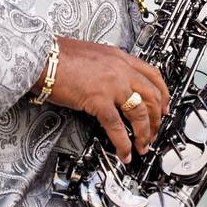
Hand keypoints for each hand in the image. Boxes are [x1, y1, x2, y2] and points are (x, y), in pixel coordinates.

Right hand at [36, 37, 169, 163]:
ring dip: (145, 133)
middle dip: (158, 118)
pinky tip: (124, 152)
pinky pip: (117, 126)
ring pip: (140, 112)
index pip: (152, 74)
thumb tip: (110, 83)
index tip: (165, 106)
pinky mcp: (98, 99)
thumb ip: (105, 67)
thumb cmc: (57, 55)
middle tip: (155, 131)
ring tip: (143, 146)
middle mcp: (120, 69)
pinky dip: (124, 143)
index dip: (163, 94)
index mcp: (119, 57)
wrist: (41, 56)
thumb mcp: (91, 54)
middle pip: (152, 96)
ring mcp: (111, 84)